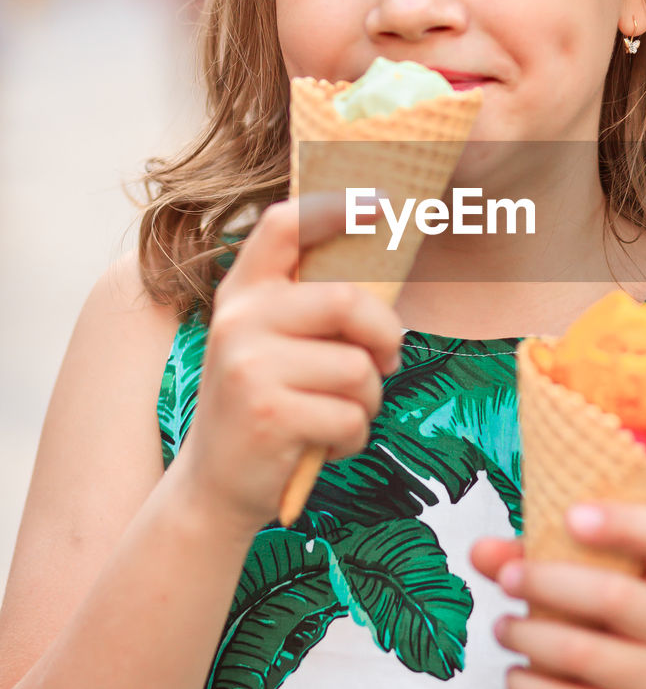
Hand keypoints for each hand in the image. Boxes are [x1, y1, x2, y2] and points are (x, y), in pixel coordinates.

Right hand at [175, 194, 402, 539]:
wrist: (214, 485)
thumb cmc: (265, 404)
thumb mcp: (271, 343)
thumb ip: (310, 305)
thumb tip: (386, 271)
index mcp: (243, 292)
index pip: (285, 225)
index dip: (336, 207)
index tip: (382, 202)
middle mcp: (239, 319)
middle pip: (347, 301)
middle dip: (385, 335)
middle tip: (388, 359)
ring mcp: (249, 366)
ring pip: (358, 368)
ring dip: (368, 400)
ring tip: (339, 414)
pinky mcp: (269, 415)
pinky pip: (351, 416)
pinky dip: (353, 437)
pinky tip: (323, 445)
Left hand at [471, 501, 645, 688]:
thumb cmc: (620, 639)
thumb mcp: (601, 590)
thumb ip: (543, 560)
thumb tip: (480, 550)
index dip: (625, 523)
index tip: (571, 516)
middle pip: (614, 596)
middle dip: (546, 582)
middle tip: (506, 579)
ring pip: (581, 652)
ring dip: (526, 635)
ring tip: (503, 628)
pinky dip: (526, 686)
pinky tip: (516, 676)